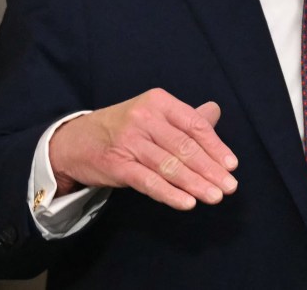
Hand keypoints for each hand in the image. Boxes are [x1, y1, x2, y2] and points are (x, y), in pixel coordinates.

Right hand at [49, 88, 238, 209]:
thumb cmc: (122, 127)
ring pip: (170, 165)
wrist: (75, 140)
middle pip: (185, 147)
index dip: (215, 146)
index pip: (194, 125)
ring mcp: (129, 141)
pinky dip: (170, 194)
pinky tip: (187, 203)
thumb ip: (185, 117)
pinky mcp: (117, 165)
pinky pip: (148, 181)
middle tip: (229, 187)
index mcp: (158, 102)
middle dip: (210, 169)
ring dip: (196, 183)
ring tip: (215, 196)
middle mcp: (144, 118)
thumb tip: (215, 112)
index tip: (232, 165)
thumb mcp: (152, 113)